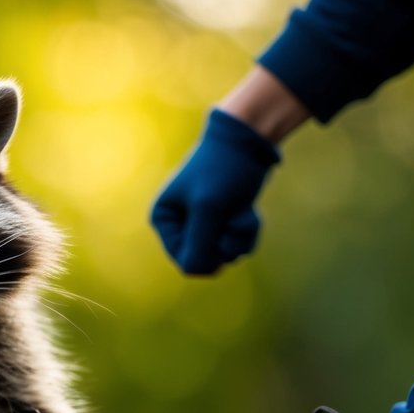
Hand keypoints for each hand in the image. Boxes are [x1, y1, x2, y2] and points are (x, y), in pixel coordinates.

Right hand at [150, 108, 279, 274]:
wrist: (247, 140)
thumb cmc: (223, 170)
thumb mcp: (209, 208)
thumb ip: (199, 245)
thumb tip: (195, 272)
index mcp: (164, 220)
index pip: (186, 261)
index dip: (210, 251)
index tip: (220, 226)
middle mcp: (180, 225)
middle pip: (207, 260)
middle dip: (227, 242)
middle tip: (233, 215)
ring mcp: (202, 224)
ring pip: (225, 255)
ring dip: (241, 236)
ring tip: (242, 210)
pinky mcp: (222, 222)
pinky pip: (237, 246)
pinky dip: (247, 232)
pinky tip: (249, 211)